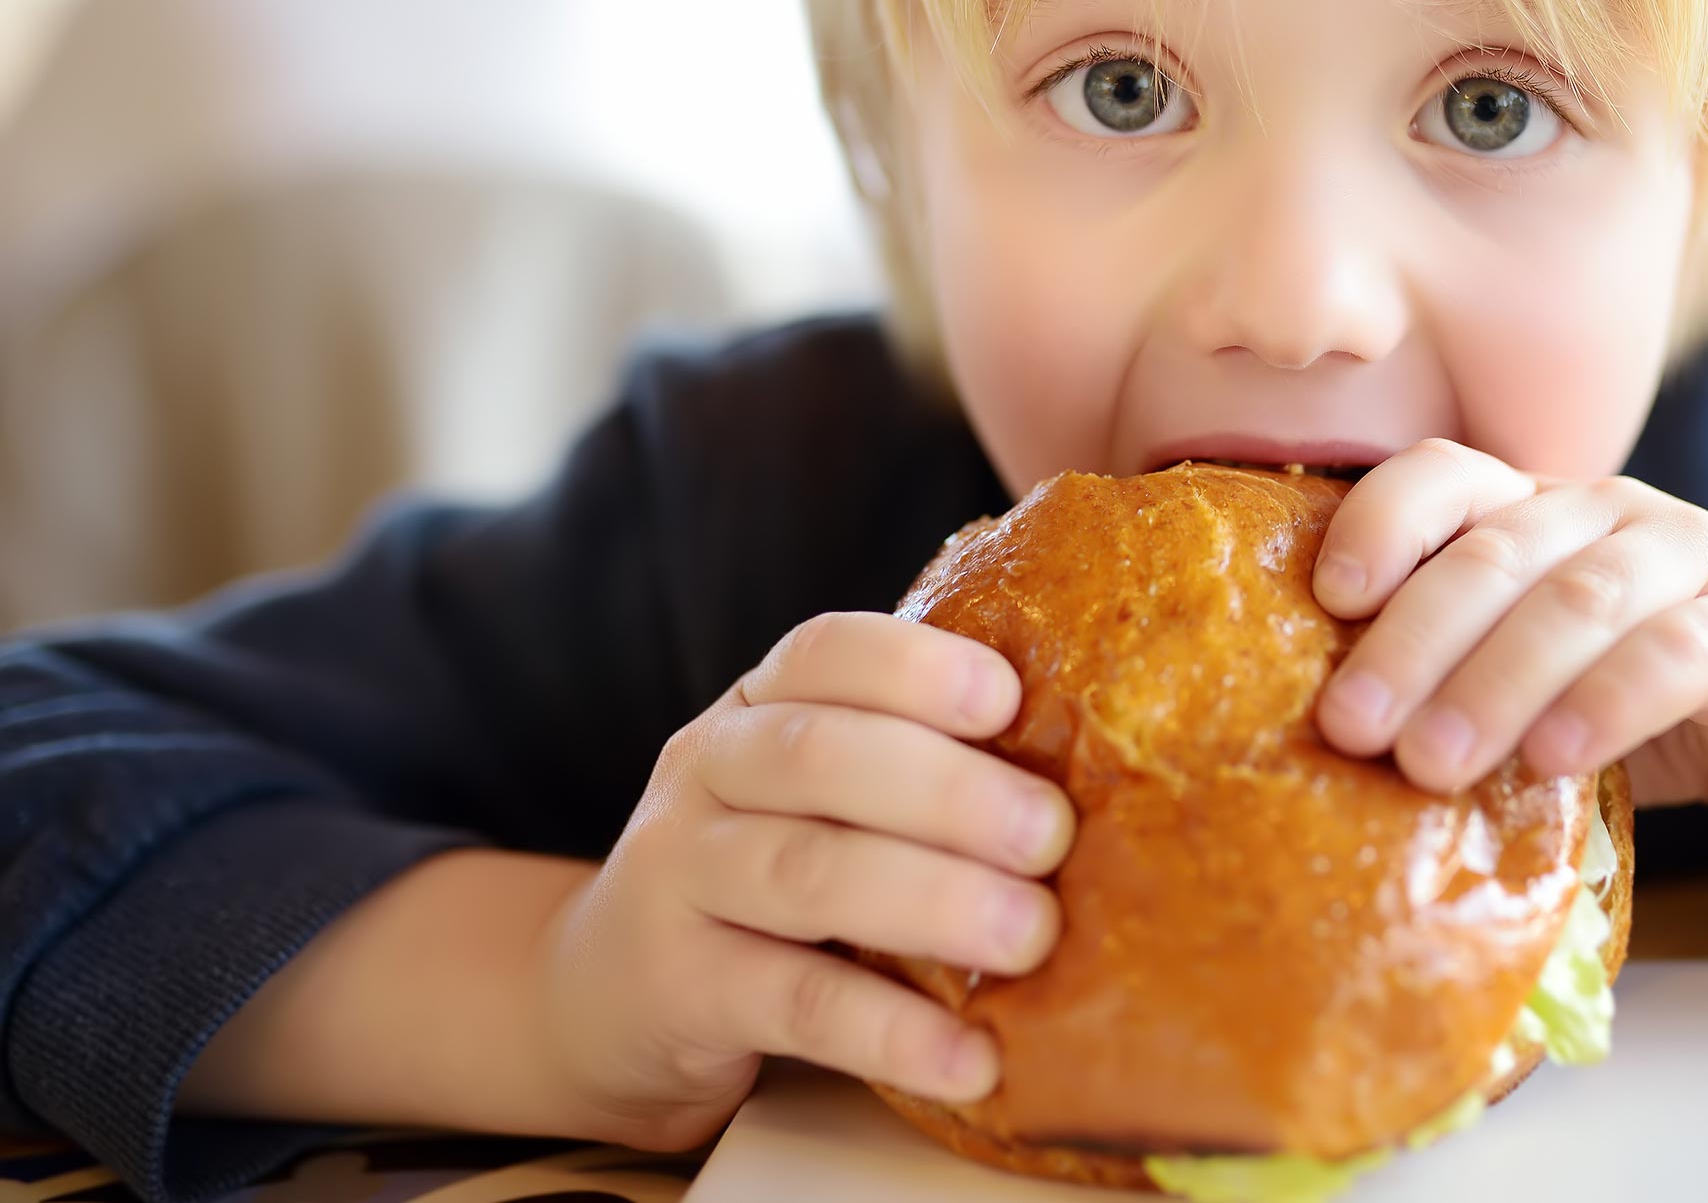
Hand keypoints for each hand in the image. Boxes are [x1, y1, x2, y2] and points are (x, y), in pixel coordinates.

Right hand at [532, 612, 1074, 1147]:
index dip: (915, 666)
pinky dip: (889, 1032)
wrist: (605, 990)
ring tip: (1030, 936)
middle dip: (948, 791)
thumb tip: (1099, 770)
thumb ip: (910, 765)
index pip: (826, 652)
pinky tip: (969, 1058)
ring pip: (807, 873)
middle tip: (1053, 835)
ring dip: (932, 901)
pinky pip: (792, 1003)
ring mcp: (681, 876)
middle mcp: (708, 770)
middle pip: (822, 760)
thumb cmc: (763, 873)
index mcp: (759, 704)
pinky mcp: (678, 987)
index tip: (1006, 698)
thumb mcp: (814, 795)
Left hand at [1311, 440, 1707, 849]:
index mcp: (1543, 512)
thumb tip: (1330, 736)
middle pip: (1496, 553)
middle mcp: (1611, 514)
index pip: (1448, 478)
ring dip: (1493, 682)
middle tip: (1351, 726)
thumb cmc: (1658, 707)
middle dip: (1412, 641)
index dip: (1382, 523)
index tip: (1327, 601)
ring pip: (1578, 600)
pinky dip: (1607, 703)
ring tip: (1430, 763)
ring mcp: (1693, 559)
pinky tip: (1554, 760)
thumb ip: (1466, 678)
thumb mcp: (1547, 682)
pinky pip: (1676, 655)